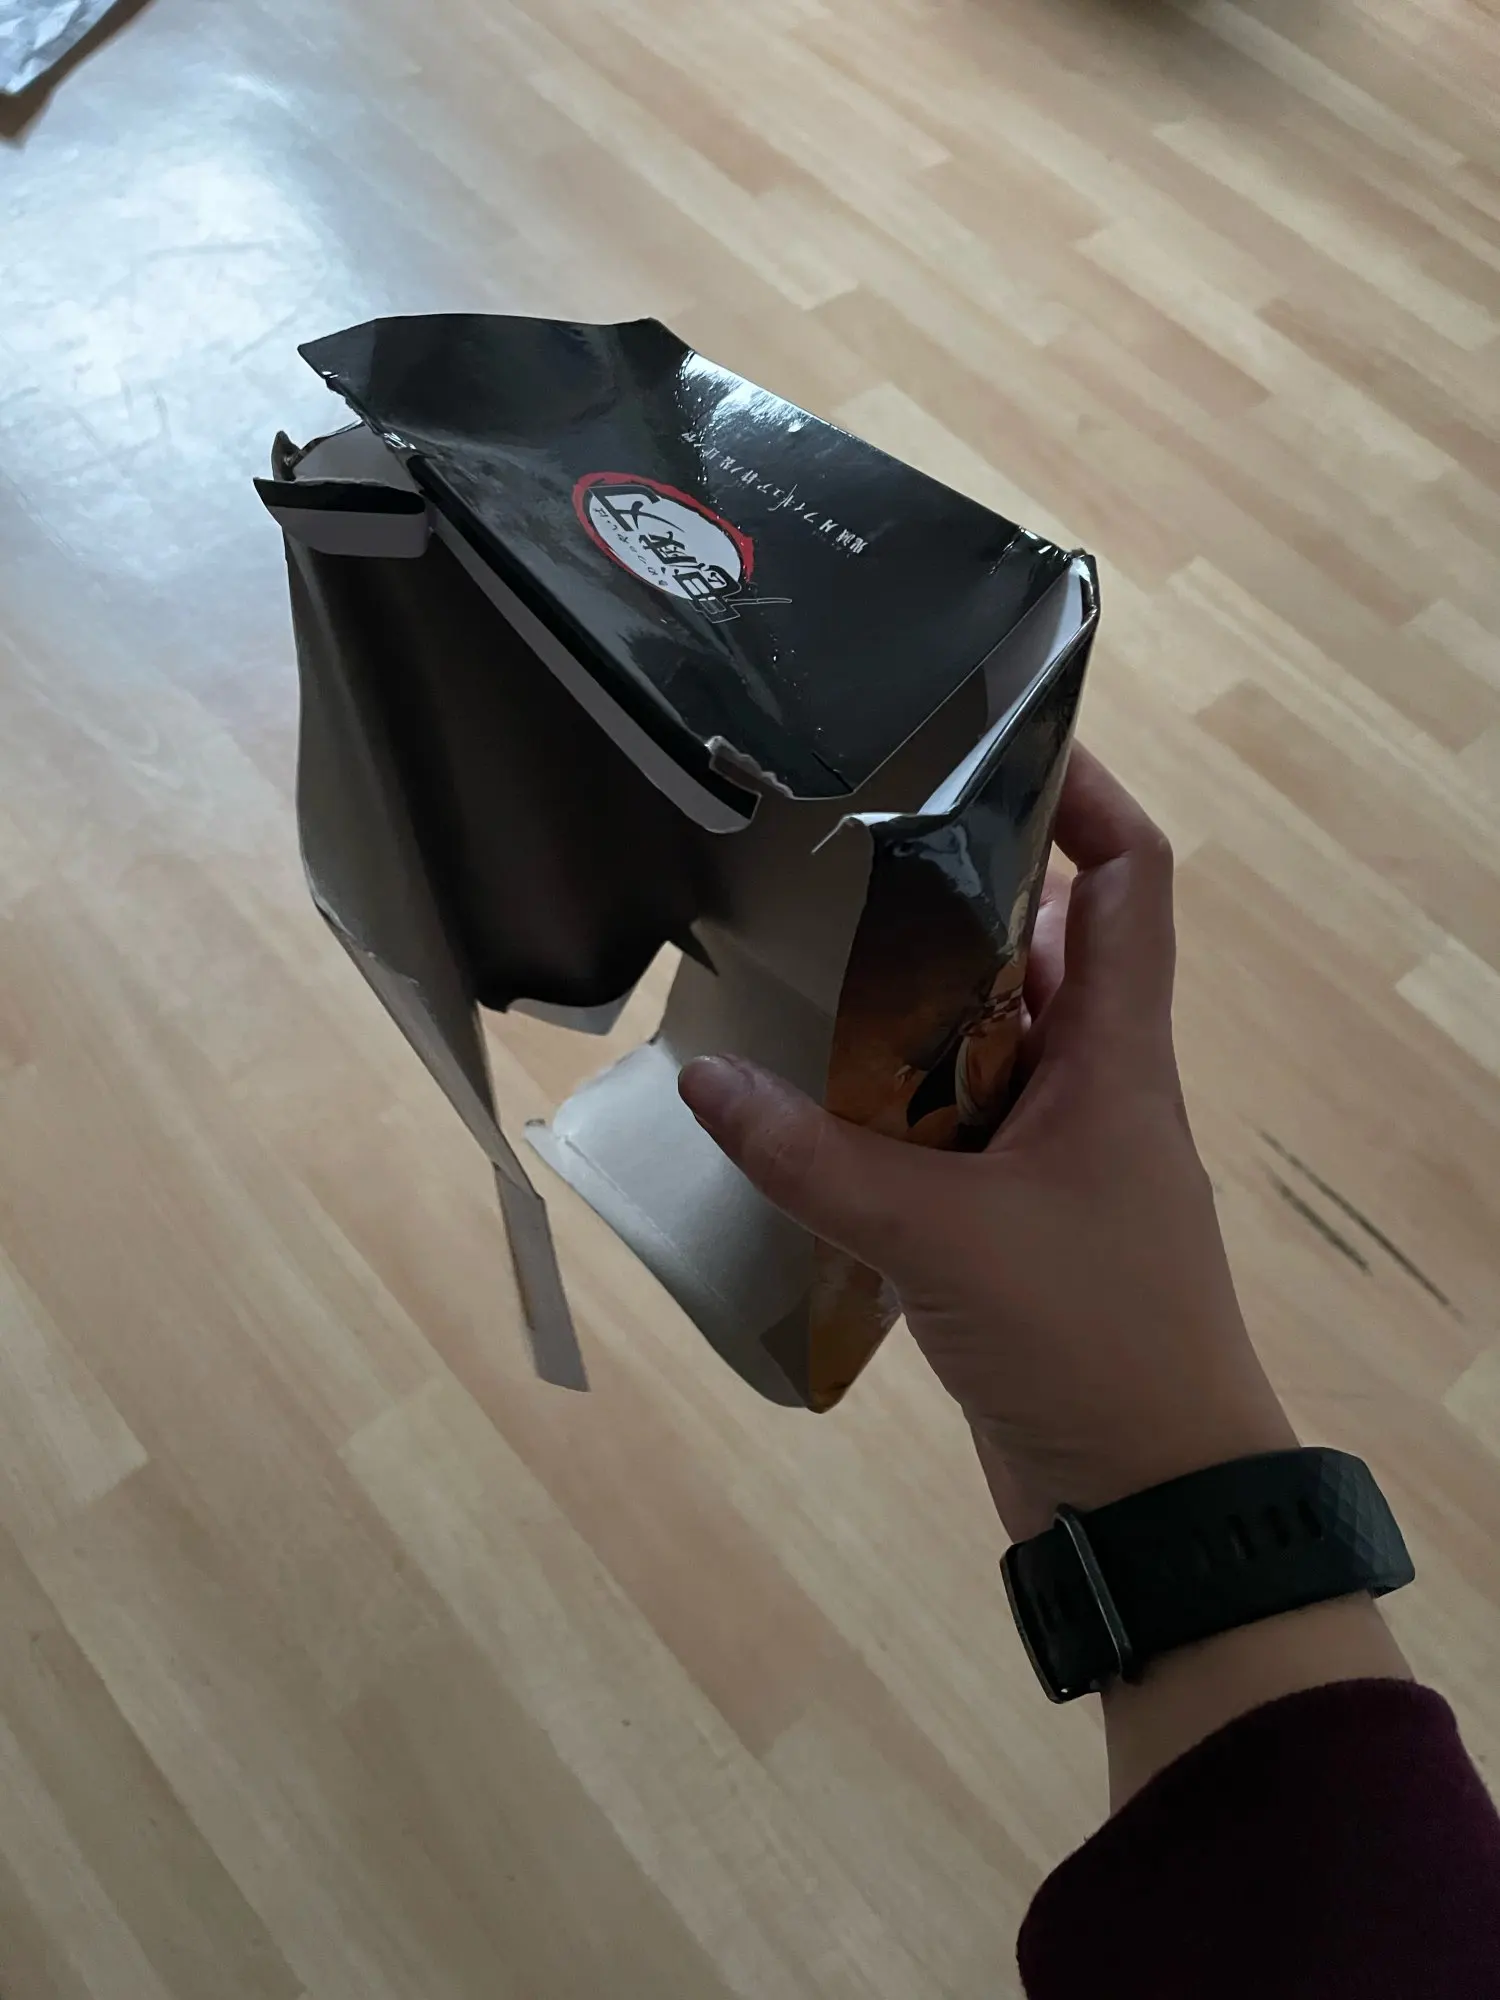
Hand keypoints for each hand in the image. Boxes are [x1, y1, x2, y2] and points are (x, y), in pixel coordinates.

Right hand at [678, 744, 1294, 1541]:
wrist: (1150, 1501)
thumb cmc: (1086, 1338)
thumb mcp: (939, 1235)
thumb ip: (813, 1158)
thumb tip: (699, 1080)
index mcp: (1120, 1056)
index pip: (1130, 882)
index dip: (1087, 801)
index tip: (997, 747)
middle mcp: (1099, 1089)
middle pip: (1042, 954)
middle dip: (958, 903)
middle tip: (845, 860)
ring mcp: (1064, 1162)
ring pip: (991, 1049)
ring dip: (915, 1015)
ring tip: (807, 967)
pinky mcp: (1021, 1229)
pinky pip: (958, 1135)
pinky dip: (898, 1112)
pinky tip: (812, 1108)